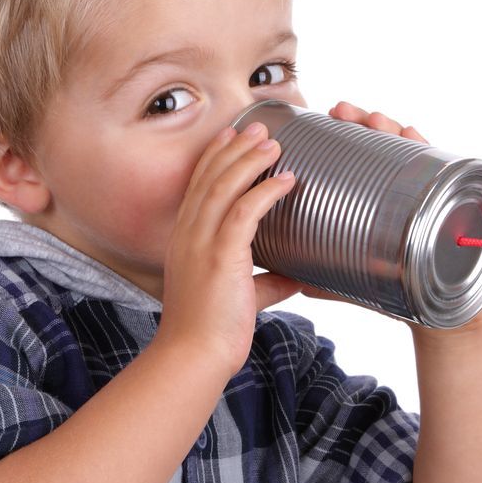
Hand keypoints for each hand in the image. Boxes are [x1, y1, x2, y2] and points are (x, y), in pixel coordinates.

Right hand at [157, 121, 302, 373]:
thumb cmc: (213, 332)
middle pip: (210, 177)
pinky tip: (286, 180)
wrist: (194, 356)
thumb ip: (266, 282)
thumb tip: (295, 275)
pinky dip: (266, 191)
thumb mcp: (241, 298)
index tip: (232, 137)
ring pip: (224, 187)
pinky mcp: (219, 255)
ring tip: (273, 142)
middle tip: (258, 126)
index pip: (198, 186)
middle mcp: (188, 234)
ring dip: (250, 160)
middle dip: (234, 147)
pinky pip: (244, 211)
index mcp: (185, 240)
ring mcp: (200, 243)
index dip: (215, 158)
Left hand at [302, 102, 481, 336]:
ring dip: (389, 128)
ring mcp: (426, 190)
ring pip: (407, 149)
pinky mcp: (450, 198)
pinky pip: (439, 166)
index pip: (355, 159)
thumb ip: (327, 276)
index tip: (316, 123)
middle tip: (339, 111)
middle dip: (360, 122)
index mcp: (378, 201)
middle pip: (379, 145)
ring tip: (372, 119)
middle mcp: (403, 189)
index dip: (337, 137)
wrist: (446, 308)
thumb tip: (289, 278)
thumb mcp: (358, 280)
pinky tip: (411, 135)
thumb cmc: (405, 289)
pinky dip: (425, 148)